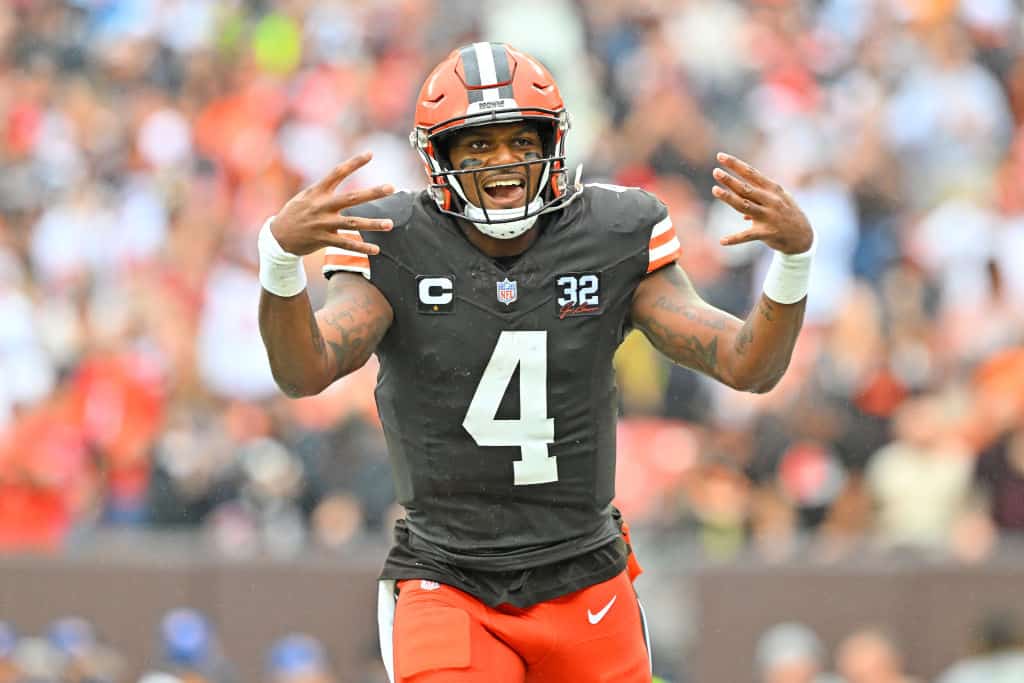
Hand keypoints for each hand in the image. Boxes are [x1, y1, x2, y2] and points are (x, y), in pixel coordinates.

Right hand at [270, 152, 394, 255]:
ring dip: (373, 224)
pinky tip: (375, 249)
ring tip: (390, 224)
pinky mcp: (323, 239)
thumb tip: (341, 176)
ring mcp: (323, 224)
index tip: (370, 154)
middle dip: (372, 193)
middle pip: (351, 198)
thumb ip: (325, 188)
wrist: (278, 236)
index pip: (337, 172)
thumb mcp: (306, 195)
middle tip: (391, 188)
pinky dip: (361, 247)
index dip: (354, 162)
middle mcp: (322, 206)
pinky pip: (346, 244)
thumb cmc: (296, 212)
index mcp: (317, 191)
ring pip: (352, 223)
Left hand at [711, 152, 813, 254]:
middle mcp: (771, 200)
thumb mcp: (777, 200)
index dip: (735, 164)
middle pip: (746, 188)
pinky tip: (722, 241)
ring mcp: (769, 216)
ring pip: (744, 206)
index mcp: (772, 189)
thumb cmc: (787, 213)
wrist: (803, 236)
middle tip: (716, 172)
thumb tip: (742, 206)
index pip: (751, 173)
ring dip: (729, 198)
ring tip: (715, 190)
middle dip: (730, 180)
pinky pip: (747, 236)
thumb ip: (758, 197)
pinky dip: (734, 239)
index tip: (720, 156)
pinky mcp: (767, 233)